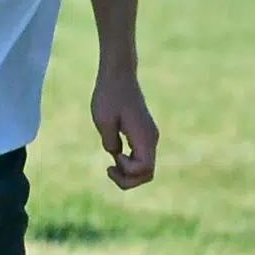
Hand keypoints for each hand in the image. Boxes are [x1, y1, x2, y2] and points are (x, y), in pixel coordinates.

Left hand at [90, 68, 157, 189]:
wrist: (118, 75)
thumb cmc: (108, 95)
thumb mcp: (103, 121)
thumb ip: (110, 142)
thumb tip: (116, 155)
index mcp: (144, 135)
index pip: (144, 168)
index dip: (127, 171)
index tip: (115, 156)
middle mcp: (151, 138)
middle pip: (148, 173)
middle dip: (128, 179)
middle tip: (108, 170)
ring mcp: (149, 137)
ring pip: (145, 168)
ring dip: (128, 173)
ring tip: (110, 167)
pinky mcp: (143, 134)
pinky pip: (141, 158)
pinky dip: (129, 164)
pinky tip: (115, 156)